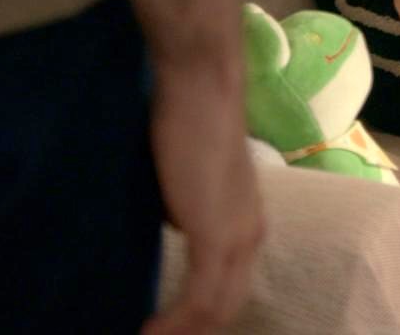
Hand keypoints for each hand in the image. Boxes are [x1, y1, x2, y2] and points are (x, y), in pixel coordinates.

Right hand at [144, 59, 263, 334]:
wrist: (200, 88)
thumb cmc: (184, 124)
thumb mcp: (182, 185)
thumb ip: (181, 215)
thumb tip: (164, 233)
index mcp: (246, 225)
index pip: (229, 289)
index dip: (200, 317)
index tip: (164, 328)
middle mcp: (251, 236)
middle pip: (227, 306)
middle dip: (193, 331)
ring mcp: (238, 237)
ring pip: (217, 308)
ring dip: (182, 332)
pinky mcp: (217, 234)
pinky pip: (201, 298)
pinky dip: (176, 322)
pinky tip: (149, 333)